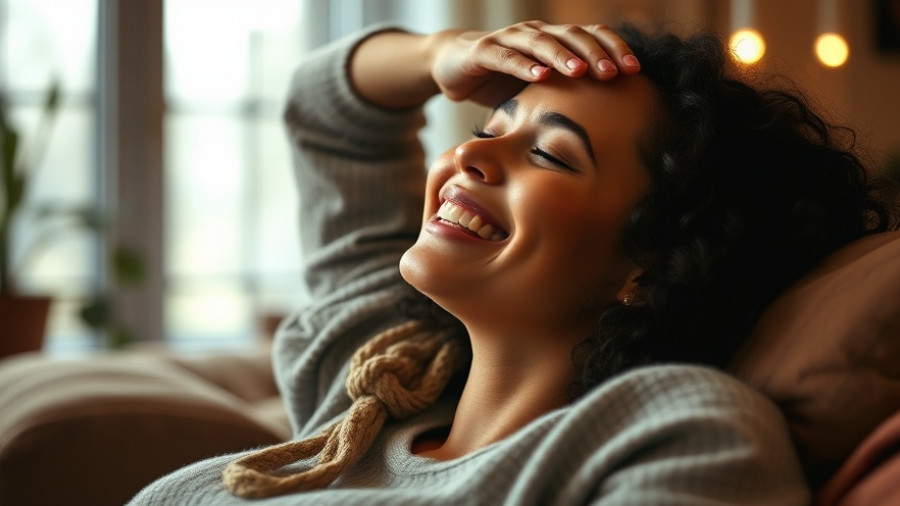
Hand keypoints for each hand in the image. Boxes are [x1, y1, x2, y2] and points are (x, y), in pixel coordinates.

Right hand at [429, 21, 640, 106]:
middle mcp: (535, 33)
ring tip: (582, 72)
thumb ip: (563, 99)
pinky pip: (506, 56)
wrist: (450, 65)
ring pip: (541, 42)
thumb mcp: (536, 91)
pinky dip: (524, 65)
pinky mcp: (483, 51)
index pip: (591, 38)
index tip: (636, 71)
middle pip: (572, 37)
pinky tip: (540, 76)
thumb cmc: (498, 80)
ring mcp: (509, 39)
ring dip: (563, 56)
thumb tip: (601, 126)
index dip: (614, 49)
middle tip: (616, 74)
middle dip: (596, 54)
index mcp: (553, 40)